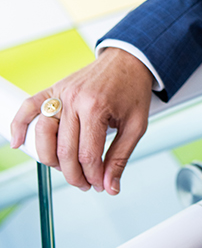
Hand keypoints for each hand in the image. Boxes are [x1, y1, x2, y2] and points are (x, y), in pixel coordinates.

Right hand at [10, 48, 154, 194]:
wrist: (128, 60)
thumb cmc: (132, 90)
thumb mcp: (136, 126)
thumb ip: (120, 157)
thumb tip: (110, 187)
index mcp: (96, 107)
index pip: (87, 155)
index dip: (93, 176)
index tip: (99, 183)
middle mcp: (75, 99)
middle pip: (65, 151)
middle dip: (75, 175)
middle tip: (85, 183)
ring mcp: (61, 93)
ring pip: (44, 135)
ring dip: (51, 160)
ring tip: (65, 168)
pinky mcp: (53, 89)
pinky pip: (29, 107)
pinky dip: (19, 125)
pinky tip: (19, 143)